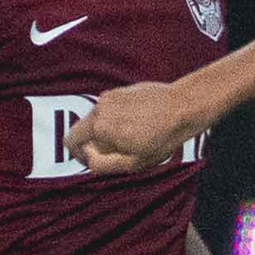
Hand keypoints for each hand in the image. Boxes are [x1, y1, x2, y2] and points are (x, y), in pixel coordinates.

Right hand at [77, 80, 199, 175]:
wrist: (183, 107)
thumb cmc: (161, 138)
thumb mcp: (133, 163)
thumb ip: (103, 164)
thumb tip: (89, 159)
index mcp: (99, 126)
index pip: (71, 141)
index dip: (78, 154)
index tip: (92, 159)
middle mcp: (100, 107)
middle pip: (84, 129)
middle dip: (95, 142)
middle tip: (118, 151)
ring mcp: (111, 96)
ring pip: (98, 118)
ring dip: (108, 130)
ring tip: (133, 137)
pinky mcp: (122, 90)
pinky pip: (111, 108)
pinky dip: (118, 118)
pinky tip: (139, 124)